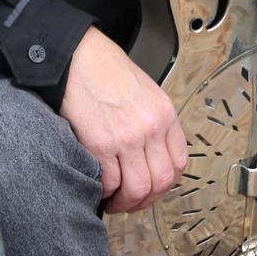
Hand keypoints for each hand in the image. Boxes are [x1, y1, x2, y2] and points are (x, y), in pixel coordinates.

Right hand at [60, 26, 187, 213]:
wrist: (77, 54)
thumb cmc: (104, 67)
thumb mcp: (143, 90)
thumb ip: (151, 120)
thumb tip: (149, 153)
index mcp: (164, 112)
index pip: (179, 163)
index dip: (165, 183)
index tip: (152, 187)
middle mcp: (150, 126)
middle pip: (161, 182)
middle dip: (145, 199)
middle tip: (132, 200)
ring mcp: (127, 136)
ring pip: (137, 189)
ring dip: (125, 201)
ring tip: (114, 198)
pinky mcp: (101, 143)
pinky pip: (110, 182)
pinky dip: (105, 190)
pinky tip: (99, 184)